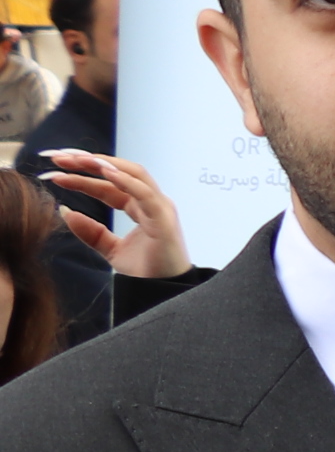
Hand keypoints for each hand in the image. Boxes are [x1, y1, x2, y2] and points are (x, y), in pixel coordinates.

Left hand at [30, 150, 189, 278]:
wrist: (163, 294)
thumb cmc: (145, 272)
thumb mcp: (109, 249)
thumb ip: (89, 231)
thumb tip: (64, 210)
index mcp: (140, 208)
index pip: (108, 184)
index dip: (81, 176)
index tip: (54, 172)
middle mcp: (151, 202)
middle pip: (119, 172)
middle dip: (89, 162)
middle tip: (58, 157)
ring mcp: (160, 207)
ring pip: (133, 174)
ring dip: (105, 163)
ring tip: (77, 159)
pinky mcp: (164, 218)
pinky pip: (144, 193)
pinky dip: (125, 180)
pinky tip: (104, 171)